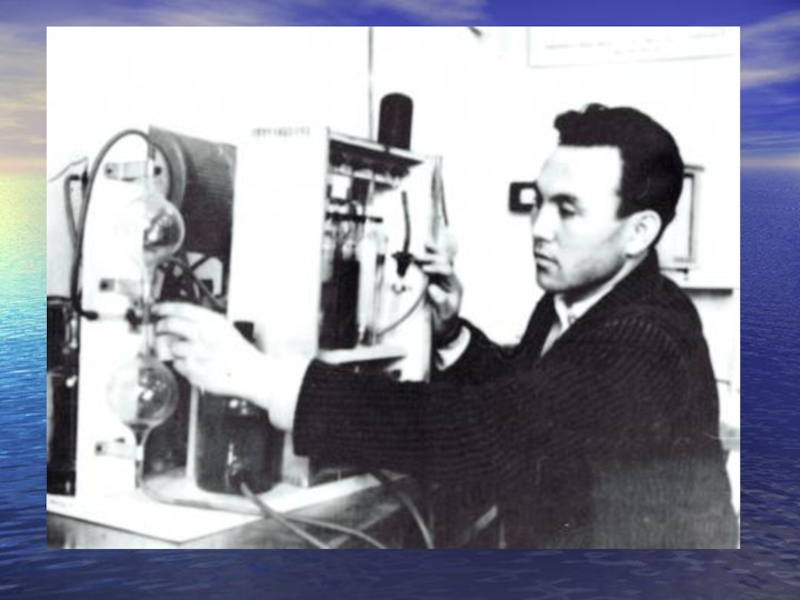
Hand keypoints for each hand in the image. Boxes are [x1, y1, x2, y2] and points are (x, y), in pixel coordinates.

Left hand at [153, 302, 265, 401]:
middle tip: (160, 329)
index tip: (156, 310)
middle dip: (161, 327)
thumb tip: (178, 319)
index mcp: (213, 322)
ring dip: (175, 349)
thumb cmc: (238, 352)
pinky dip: (182, 365)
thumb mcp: (224, 329)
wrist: (251, 373)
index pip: (181, 309)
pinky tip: (195, 364)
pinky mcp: (194, 371)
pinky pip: (178, 365)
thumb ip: (203, 322)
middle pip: (170, 325)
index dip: (165, 308)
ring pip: (172, 347)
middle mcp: (204, 335)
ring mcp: (198, 354)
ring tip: (189, 352)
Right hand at [418, 231, 462, 346]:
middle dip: (432, 258)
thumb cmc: (446, 320)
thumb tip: (433, 289)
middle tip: (419, 256)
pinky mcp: (436, 279)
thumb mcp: (445, 314)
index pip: (448, 271)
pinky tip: (425, 245)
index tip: (425, 269)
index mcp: (455, 286)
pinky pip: (433, 263)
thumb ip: (442, 302)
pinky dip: (429, 254)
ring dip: (432, 252)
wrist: (445, 327)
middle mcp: (451, 279)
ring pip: (440, 259)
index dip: (436, 268)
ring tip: (424, 244)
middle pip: (444, 262)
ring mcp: (444, 278)